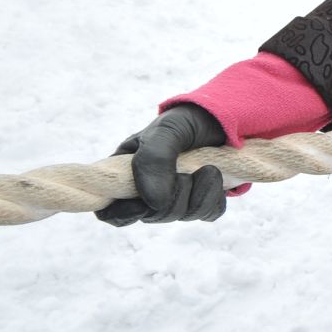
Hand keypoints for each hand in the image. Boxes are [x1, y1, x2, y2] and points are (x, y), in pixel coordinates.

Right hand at [96, 104, 229, 224]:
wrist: (221, 116)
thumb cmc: (184, 120)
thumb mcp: (165, 131)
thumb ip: (154, 160)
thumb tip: (154, 203)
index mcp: (126, 173)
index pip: (110, 210)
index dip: (123, 214)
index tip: (143, 205)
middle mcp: (149, 189)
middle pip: (152, 216)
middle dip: (173, 198)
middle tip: (187, 173)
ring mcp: (177, 196)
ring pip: (182, 216)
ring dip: (198, 194)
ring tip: (208, 169)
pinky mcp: (203, 199)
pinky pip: (208, 213)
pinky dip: (214, 197)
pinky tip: (215, 177)